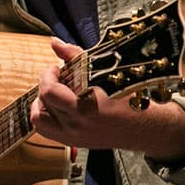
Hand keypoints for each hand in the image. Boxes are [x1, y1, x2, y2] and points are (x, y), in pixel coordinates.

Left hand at [29, 36, 184, 159]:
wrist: (145, 127)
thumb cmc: (129, 98)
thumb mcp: (105, 72)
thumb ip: (75, 56)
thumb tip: (55, 42)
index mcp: (87, 107)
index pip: (49, 92)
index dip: (48, 75)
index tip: (57, 68)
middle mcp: (79, 125)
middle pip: (43, 102)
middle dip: (46, 84)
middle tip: (57, 78)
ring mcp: (75, 137)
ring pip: (39, 118)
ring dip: (42, 102)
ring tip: (54, 93)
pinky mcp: (74, 143)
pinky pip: (46, 131)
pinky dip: (45, 116)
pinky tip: (55, 107)